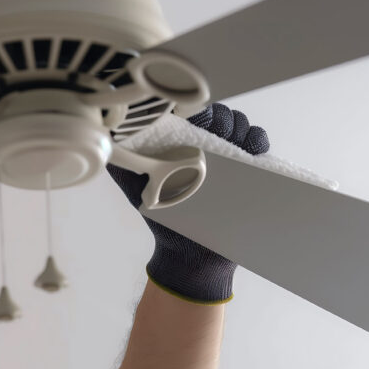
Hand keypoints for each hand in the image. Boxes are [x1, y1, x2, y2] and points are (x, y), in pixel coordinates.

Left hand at [106, 103, 270, 303]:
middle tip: (219, 135)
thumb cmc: (165, 221)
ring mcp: (231, 161)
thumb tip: (109, 148)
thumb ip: (126, 169)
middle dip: (223, 120)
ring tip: (238, 142)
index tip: (199, 122)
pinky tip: (254, 149)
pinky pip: (258, 151)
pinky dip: (259, 143)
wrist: (191, 254)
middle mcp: (208, 150)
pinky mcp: (250, 175)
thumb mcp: (140, 192)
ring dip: (243, 129)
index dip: (200, 113)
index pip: (195, 117)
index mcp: (183, 149)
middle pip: (222, 119)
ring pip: (243, 130)